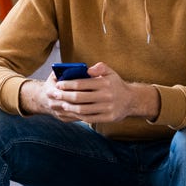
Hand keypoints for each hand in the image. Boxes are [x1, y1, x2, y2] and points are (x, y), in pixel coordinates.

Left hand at [43, 62, 157, 123]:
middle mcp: (106, 96)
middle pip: (79, 97)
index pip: (81, 84)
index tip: (58, 85)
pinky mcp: (108, 118)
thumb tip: (87, 69)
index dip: (67, 85)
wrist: (131, 100)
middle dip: (64, 96)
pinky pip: (89, 118)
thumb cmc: (116, 85)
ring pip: (82, 109)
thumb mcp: (110, 72)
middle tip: (55, 95)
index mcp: (105, 83)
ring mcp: (107, 108)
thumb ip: (99, 68)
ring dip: (69, 107)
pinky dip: (78, 115)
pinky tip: (72, 112)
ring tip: (62, 104)